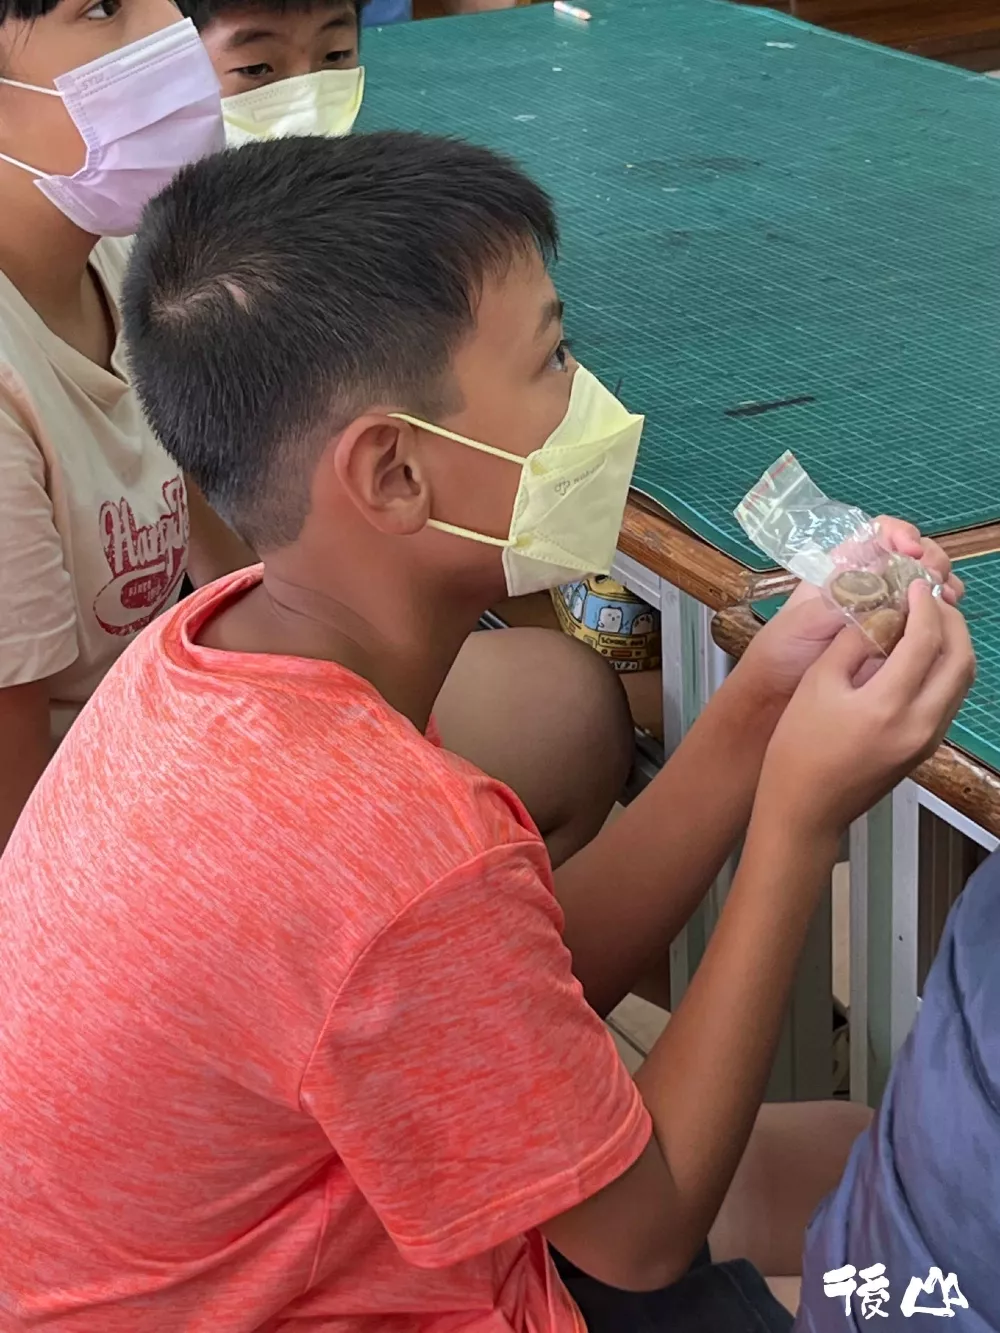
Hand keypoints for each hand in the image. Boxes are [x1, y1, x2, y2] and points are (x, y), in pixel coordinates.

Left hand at [739, 516, 962, 701]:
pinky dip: (943, 611)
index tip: (910, 550)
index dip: (900, 533)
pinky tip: (946, 618)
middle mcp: (870, 583)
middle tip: (935, 578)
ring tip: (945, 598)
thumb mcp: (802, 621)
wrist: (781, 690)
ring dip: (943, 583)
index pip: (880, 533)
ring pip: (925, 582)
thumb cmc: (784, 648)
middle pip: (913, 554)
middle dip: (931, 559)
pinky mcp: (899, 635)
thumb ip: (836, 603)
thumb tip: (877, 586)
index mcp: (844, 568)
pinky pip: (927, 615)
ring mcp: (888, 608)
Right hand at [755, 580, 974, 837]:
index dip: (923, 604)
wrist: (805, 809)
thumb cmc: (798, 750)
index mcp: (888, 704)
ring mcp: (928, 739)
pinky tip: (921, 655)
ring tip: (928, 620)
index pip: (925, 639)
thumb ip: (852, 643)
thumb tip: (874, 610)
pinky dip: (944, 667)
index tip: (912, 584)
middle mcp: (920, 723)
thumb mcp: (817, 685)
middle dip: (949, 620)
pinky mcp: (926, 748)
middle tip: (927, 597)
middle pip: (960, 658)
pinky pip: (950, 698)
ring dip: (953, 643)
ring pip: (962, 679)